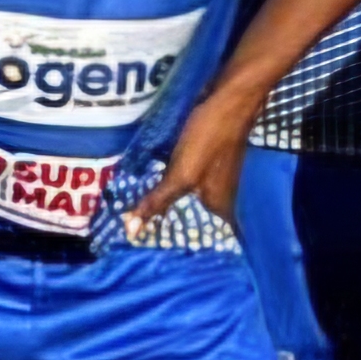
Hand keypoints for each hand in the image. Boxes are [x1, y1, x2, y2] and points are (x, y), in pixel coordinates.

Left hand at [124, 92, 253, 240]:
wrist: (230, 96)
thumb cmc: (209, 137)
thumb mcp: (182, 174)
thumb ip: (157, 203)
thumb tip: (130, 232)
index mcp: (220, 208)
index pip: (201, 242)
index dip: (179, 252)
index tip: (150, 263)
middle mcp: (219, 199)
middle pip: (189, 222)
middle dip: (164, 229)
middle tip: (131, 241)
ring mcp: (213, 179)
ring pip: (184, 201)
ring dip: (162, 207)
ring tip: (132, 220)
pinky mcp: (204, 161)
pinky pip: (182, 182)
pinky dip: (166, 187)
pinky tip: (147, 189)